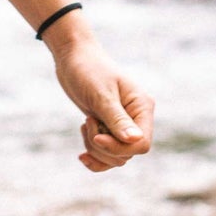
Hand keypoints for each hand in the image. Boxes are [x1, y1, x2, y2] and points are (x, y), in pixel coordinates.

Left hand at [48, 19, 153, 172]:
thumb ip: (118, 119)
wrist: (73, 58)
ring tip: (85, 125)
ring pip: (116, 157)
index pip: (142, 144)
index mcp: (142, 107)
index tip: (96, 136)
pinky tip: (82, 155)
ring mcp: (123, 126)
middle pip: (127, 153)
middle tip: (87, 122)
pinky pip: (107, 156)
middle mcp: (136, 119)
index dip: (118, 147)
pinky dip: (95, 157)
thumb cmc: (88, 70)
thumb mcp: (102, 95)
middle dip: (103, 147)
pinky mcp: (108, 129)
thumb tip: (136, 141)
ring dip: (95, 149)